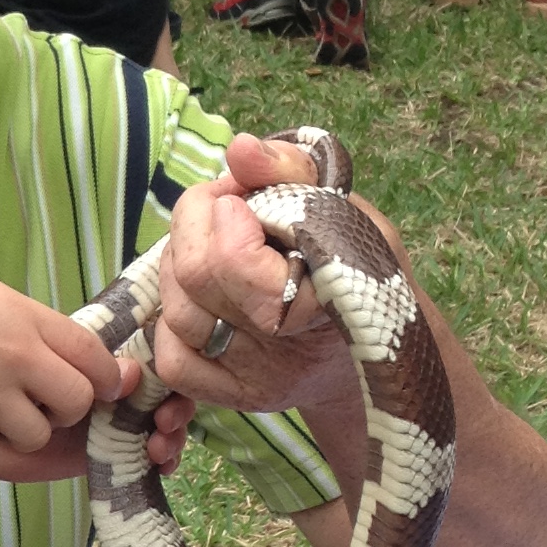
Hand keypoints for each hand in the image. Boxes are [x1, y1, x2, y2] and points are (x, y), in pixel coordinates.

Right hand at [0, 271, 117, 465]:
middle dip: (66, 410)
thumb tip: (61, 349)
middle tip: (39, 403)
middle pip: (78, 401)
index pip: (94, 355)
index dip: (106, 376)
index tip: (102, 385)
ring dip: (23, 433)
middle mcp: (15, 357)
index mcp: (25, 318)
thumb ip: (25, 323)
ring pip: (37, 435)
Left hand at [152, 133, 356, 417]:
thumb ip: (292, 171)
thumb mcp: (341, 203)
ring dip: (178, 264)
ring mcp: (257, 378)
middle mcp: (286, 348)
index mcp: (322, 296)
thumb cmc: (356, 258)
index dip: (224, 218)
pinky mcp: (234, 397)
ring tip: (211, 245)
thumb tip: (240, 150)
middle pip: (194, 280)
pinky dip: (170, 324)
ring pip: (176, 316)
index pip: (234, 264)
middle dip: (193, 224)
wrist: (376, 336)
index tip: (243, 198)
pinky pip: (172, 362)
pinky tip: (199, 297)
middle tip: (221, 207)